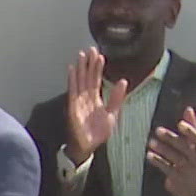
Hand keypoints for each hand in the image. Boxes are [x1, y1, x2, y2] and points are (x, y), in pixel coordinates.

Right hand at [65, 48, 127, 163]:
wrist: (88, 146)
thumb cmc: (98, 132)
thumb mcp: (113, 114)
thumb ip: (117, 97)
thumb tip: (123, 81)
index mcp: (96, 99)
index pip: (96, 79)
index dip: (98, 68)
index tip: (99, 55)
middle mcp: (86, 97)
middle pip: (87, 76)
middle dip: (88, 63)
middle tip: (90, 49)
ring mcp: (79, 100)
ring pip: (80, 80)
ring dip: (81, 67)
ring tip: (82, 54)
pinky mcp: (73, 106)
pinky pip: (73, 90)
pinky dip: (72, 79)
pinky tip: (72, 68)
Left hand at [148, 106, 195, 195]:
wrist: (193, 187)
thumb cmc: (192, 159)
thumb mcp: (195, 145)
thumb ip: (193, 127)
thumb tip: (188, 108)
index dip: (191, 132)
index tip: (180, 123)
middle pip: (185, 149)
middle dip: (172, 139)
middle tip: (158, 130)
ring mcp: (187, 170)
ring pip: (175, 159)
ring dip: (163, 150)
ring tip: (150, 142)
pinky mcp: (177, 178)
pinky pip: (167, 168)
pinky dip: (158, 161)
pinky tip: (148, 155)